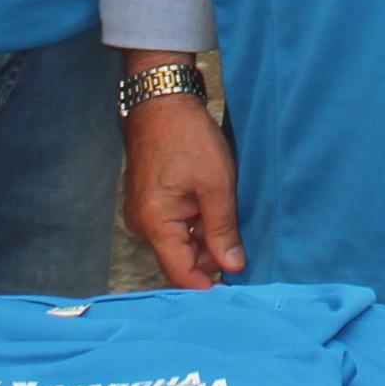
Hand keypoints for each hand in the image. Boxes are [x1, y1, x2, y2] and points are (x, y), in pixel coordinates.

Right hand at [123, 95, 246, 285]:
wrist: (162, 100)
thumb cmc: (188, 137)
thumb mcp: (216, 185)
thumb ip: (223, 230)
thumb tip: (233, 267)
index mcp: (155, 224)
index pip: (182, 274)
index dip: (209, 284)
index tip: (237, 285)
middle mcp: (143, 225)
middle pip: (182, 258)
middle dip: (213, 252)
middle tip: (241, 232)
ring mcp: (144, 213)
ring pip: (181, 241)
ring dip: (206, 233)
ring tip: (226, 207)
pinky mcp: (149, 202)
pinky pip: (175, 225)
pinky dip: (197, 220)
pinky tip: (213, 201)